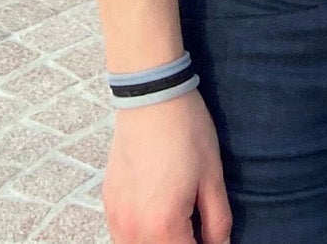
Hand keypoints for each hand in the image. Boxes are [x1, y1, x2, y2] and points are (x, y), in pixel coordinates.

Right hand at [103, 89, 230, 243]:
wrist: (151, 97)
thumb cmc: (186, 133)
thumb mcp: (212, 177)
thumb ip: (217, 222)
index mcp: (164, 227)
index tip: (212, 239)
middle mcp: (134, 230)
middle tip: (198, 231)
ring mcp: (117, 218)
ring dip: (159, 243)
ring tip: (179, 226)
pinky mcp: (108, 203)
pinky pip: (122, 237)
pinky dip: (140, 237)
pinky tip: (156, 218)